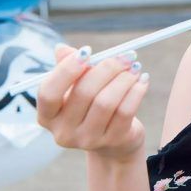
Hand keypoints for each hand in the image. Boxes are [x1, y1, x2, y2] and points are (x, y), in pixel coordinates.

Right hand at [35, 43, 150, 163]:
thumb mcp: (75, 88)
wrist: (113, 141)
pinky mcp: (113, 141)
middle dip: (107, 68)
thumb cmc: (90, 106)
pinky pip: (126, 111)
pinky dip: (136, 91)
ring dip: (124, 78)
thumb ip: (67, 68)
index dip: (66, 70)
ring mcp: (88, 140)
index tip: (87, 51)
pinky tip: (142, 80)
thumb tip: (62, 49)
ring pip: (106, 102)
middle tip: (125, 55)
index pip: (48, 93)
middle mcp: (64, 132)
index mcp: (48, 116)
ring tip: (134, 66)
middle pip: (84, 93)